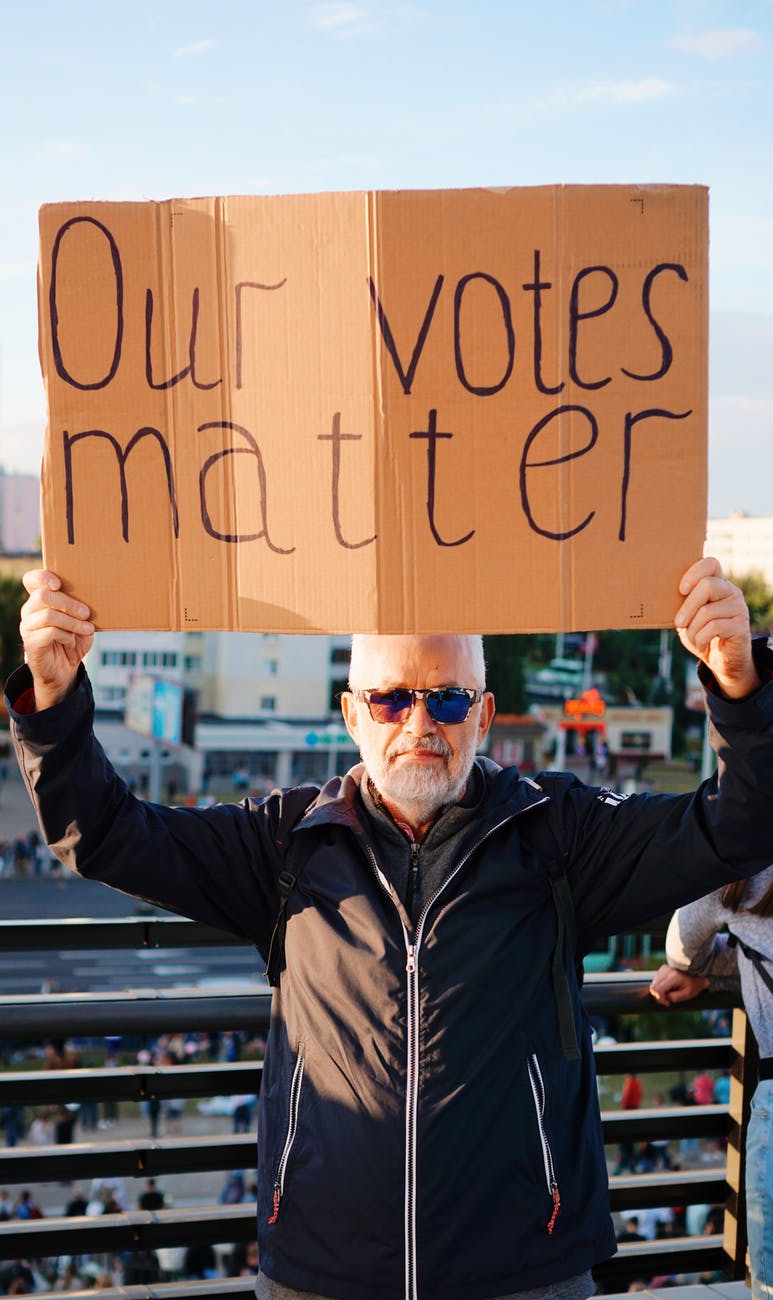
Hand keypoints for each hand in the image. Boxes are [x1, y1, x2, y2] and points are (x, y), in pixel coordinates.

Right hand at [20, 570, 94, 710]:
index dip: (42, 577)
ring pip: (48, 615)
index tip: (59, 584)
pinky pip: (50, 632)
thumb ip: (82, 610)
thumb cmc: (73, 641)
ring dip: (72, 622)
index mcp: (41, 600)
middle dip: (69, 603)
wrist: (64, 669)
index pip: (32, 579)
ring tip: (87, 629)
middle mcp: (30, 610)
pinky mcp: (30, 642)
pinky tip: (72, 641)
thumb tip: (91, 602)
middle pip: (42, 596)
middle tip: (86, 613)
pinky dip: (66, 636)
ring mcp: (28, 626)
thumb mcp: (81, 622)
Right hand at [649, 964, 708, 1004]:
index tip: (668, 1003)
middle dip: (659, 996)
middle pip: (653, 987)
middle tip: (668, 1000)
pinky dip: (661, 986)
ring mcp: (664, 968)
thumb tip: (664, 998)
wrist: (697, 972)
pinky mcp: (663, 968)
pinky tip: (669, 987)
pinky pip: (656, 980)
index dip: (660, 998)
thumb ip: (674, 997)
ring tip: (670, 992)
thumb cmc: (694, 984)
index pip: (657, 989)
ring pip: (654, 984)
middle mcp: (666, 971)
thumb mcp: (687, 994)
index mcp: (673, 977)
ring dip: (660, 991)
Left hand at [675, 557, 757, 698]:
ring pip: (707, 611)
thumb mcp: (688, 616)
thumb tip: (659, 593)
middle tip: (678, 622)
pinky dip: (701, 639)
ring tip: (693, 639)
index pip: (711, 563)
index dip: (694, 573)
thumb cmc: (701, 633)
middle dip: (687, 606)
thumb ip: (681, 603)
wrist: (721, 660)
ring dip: (693, 629)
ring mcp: (739, 608)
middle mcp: (732, 592)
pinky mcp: (742, 627)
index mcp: (718, 584)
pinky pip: (715, 627)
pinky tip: (701, 645)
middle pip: (707, 585)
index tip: (681, 590)